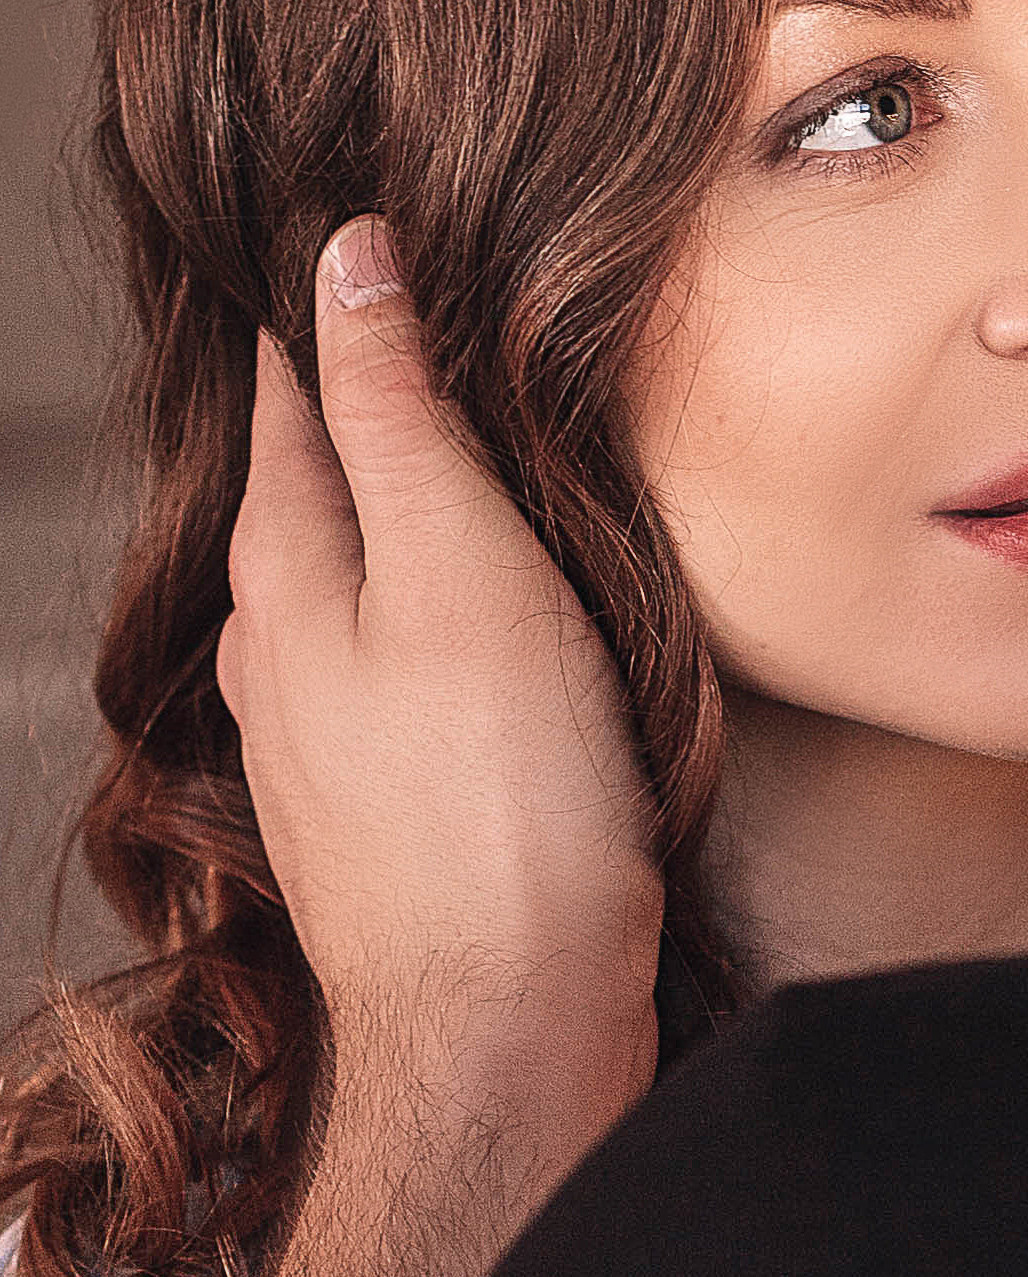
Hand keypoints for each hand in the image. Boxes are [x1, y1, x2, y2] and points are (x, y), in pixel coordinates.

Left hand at [216, 218, 664, 1173]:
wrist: (502, 1030)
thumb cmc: (503, 804)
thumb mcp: (463, 565)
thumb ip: (403, 417)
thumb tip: (350, 262)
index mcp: (284, 577)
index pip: (292, 406)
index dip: (330, 322)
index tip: (357, 246)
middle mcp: (275, 660)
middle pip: (305, 502)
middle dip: (352, 424)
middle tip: (404, 340)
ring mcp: (316, 752)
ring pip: (340, 598)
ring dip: (387, 533)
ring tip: (447, 477)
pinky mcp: (375, 822)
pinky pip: (383, 683)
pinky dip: (420, 629)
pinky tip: (472, 640)